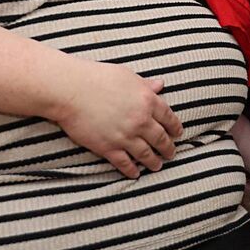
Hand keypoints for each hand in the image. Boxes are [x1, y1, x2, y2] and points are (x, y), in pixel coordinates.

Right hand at [52, 60, 182, 178]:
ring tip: (157, 166)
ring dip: (154, 162)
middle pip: (160, 139)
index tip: (178, 134)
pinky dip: (132, 170)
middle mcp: (141, 121)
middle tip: (171, 153)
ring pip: (146, 154)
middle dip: (168, 148)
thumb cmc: (97, 77)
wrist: (71, 90)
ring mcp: (125, 136)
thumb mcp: (127, 76)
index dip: (175, 128)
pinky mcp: (109, 147)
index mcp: (147, 100)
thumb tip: (160, 85)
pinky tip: (135, 173)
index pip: (168, 118)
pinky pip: (125, 163)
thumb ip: (145, 85)